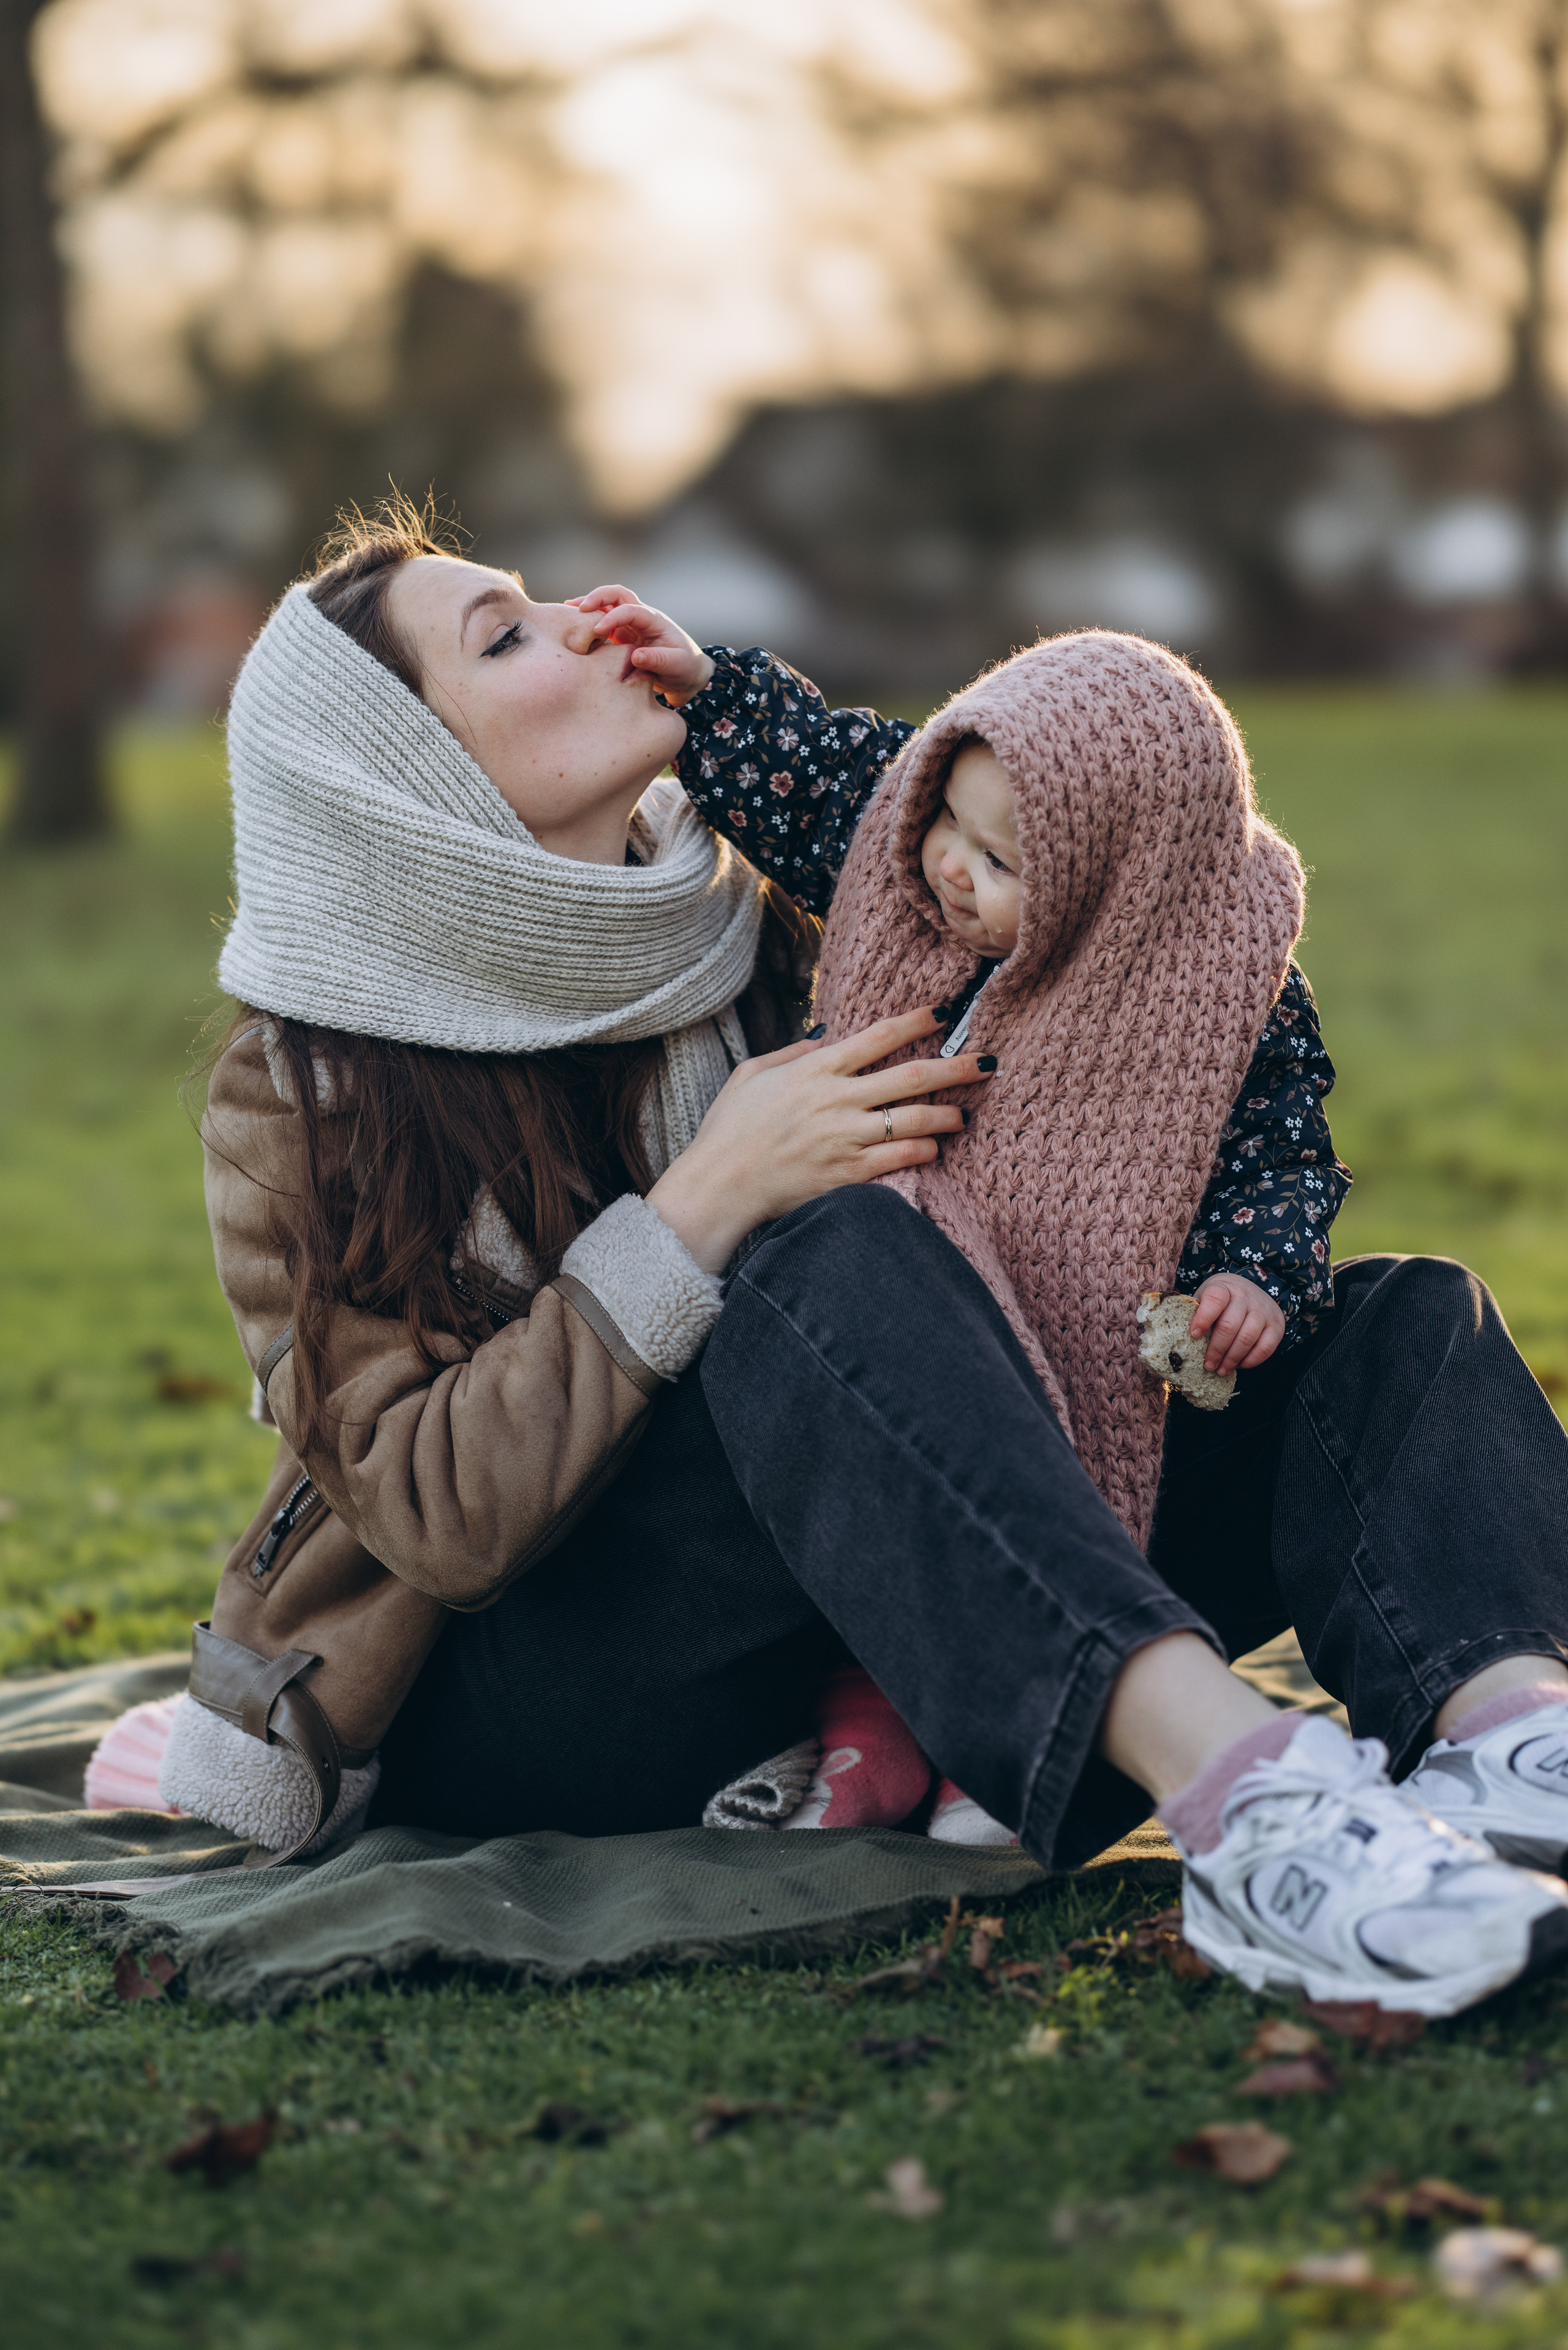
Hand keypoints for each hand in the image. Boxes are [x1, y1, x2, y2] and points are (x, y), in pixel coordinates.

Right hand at [565, 584, 714, 707]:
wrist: (686, 674)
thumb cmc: (684, 668)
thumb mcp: (676, 666)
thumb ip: (657, 660)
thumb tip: (635, 656)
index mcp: (653, 620)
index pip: (630, 610)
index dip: (613, 617)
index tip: (598, 631)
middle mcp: (641, 617)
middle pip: (617, 595)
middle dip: (597, 597)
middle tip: (577, 607)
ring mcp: (630, 625)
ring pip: (607, 606)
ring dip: (589, 605)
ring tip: (567, 610)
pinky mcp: (622, 636)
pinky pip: (603, 623)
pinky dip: (589, 622)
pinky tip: (574, 627)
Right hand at [646, 1007, 994, 1272]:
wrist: (720, 1185)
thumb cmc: (729, 1129)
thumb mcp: (751, 1074)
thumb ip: (791, 1052)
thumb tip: (826, 1035)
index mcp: (814, 1069)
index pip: (878, 1036)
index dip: (916, 1021)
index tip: (945, 1013)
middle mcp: (836, 1100)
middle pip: (911, 1075)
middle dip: (956, 1067)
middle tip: (987, 1062)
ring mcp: (844, 1138)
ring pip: (913, 1120)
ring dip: (946, 1114)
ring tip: (963, 1114)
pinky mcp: (848, 1174)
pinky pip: (899, 1158)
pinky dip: (922, 1150)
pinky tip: (934, 1147)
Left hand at [1188, 1273, 1285, 1373]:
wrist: (1250, 1290)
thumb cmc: (1220, 1301)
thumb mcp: (1205, 1298)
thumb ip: (1195, 1314)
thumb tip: (1177, 1341)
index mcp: (1223, 1287)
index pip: (1215, 1299)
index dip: (1203, 1318)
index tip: (1194, 1335)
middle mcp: (1245, 1296)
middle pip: (1230, 1325)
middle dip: (1216, 1349)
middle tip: (1208, 1365)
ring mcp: (1263, 1310)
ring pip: (1247, 1338)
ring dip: (1232, 1359)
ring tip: (1221, 1370)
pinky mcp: (1276, 1325)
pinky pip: (1265, 1348)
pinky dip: (1250, 1361)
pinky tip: (1239, 1365)